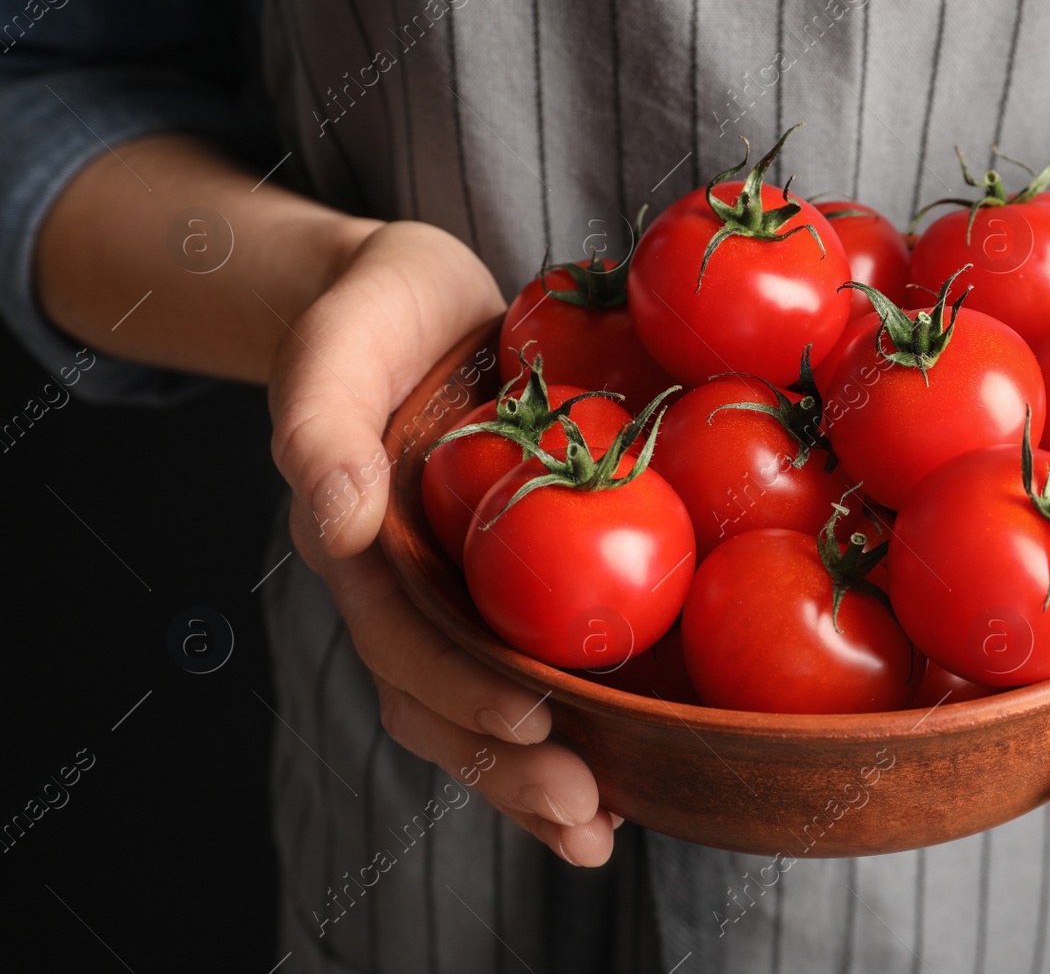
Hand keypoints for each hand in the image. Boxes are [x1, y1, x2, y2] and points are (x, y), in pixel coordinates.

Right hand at [268, 220, 620, 864]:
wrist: (421, 299)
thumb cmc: (369, 323)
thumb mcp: (332, 355)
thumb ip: (318, 429)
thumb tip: (336, 518)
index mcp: (364, 557)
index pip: (402, 646)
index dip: (459, 694)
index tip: (530, 725)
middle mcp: (418, 591)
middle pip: (451, 703)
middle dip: (513, 771)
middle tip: (586, 816)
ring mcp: (475, 590)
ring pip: (501, 701)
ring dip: (550, 774)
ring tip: (606, 832)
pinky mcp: (534, 574)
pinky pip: (559, 653)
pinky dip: (595, 713)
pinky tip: (648, 758)